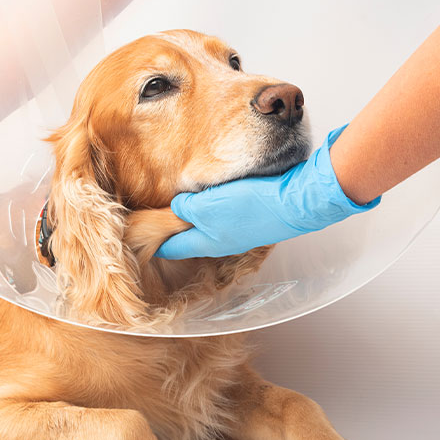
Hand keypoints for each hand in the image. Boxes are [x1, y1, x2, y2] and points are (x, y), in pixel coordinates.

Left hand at [155, 126, 379, 258]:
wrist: (302, 198)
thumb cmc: (254, 203)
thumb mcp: (209, 205)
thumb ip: (186, 208)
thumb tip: (177, 208)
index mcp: (208, 242)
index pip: (172, 248)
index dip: (153, 242)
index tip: (137, 236)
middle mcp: (224, 242)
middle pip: (191, 236)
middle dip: (174, 229)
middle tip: (155, 218)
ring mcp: (243, 231)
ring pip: (211, 223)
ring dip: (197, 215)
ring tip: (183, 203)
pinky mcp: (259, 215)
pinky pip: (230, 212)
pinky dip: (219, 205)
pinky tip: (219, 192)